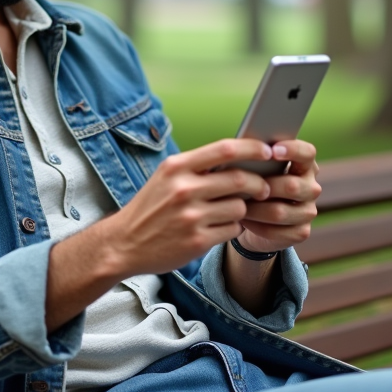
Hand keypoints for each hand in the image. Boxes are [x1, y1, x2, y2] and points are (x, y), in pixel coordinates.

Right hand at [99, 138, 273, 277]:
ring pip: (240, 207)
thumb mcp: (166, 177)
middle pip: (240, 179)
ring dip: (242, 210)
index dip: (252, 148)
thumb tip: (238, 157)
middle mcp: (184, 189)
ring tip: (228, 212)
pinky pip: (232, 229)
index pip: (225, 149)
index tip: (268, 150)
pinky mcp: (197, 241)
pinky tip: (218, 228)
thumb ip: (197, 167)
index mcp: (176, 167)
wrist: (124, 243)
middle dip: (258, 184)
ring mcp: (191, 217)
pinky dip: (232, 228)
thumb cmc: (150, 208)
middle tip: (263, 188)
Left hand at [236, 139, 320, 253]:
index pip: (307, 153)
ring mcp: (309, 211)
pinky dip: (256, 226)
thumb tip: (242, 146)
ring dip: (255, 209)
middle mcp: (312, 187)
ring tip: (237, 204)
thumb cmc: (254, 181)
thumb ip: (256, 156)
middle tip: (241, 186)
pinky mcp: (301, 232)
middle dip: (263, 187)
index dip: (293, 150)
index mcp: (304, 165)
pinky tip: (243, 220)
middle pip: (292, 186)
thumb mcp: (256, 167)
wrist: (256, 218)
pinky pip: (277, 231)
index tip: (273, 150)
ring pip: (280, 212)